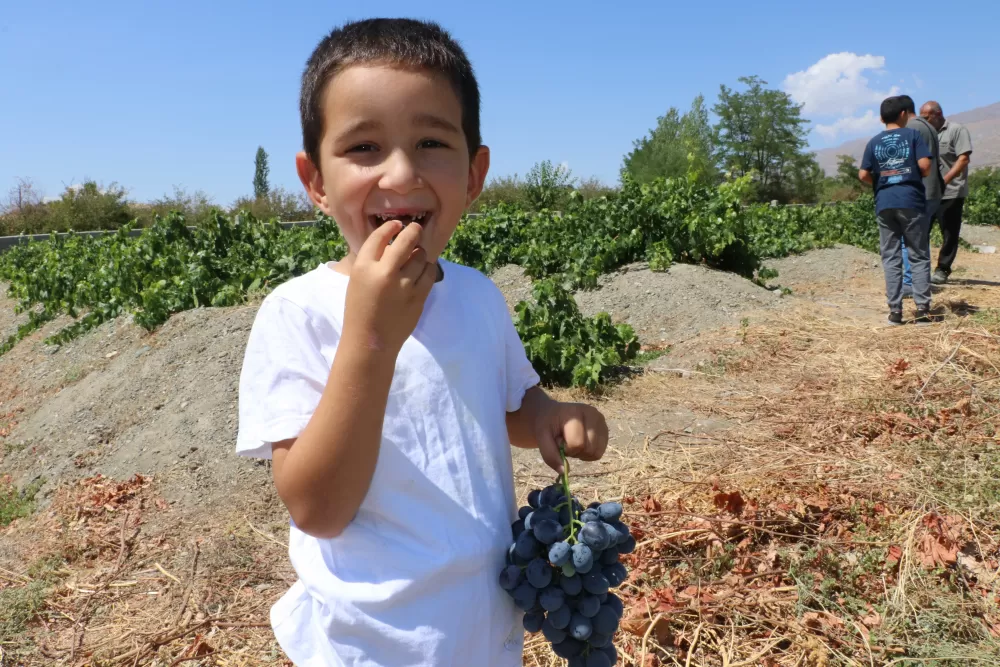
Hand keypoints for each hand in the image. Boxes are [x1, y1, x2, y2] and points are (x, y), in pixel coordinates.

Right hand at [342, 221, 438, 353]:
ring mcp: (404, 286)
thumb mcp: (357, 281)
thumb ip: (371, 262)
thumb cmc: (359, 311)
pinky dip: (427, 268)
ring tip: (417, 255)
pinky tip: (424, 268)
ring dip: (420, 253)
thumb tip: (391, 243)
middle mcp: (384, 273)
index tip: (397, 224)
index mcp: (363, 268)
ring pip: (420, 257)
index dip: (390, 227)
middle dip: (413, 231)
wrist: (370, 342)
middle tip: (417, 228)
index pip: (378, 237)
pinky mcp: (418, 297)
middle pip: (405, 241)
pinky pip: (429, 274)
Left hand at [535, 401, 608, 472]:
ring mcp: (601, 421)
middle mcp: (593, 414)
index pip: (578, 443)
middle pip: (589, 449)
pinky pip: (600, 452)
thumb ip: (550, 454)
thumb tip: (564, 472)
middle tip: (566, 441)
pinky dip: (589, 453)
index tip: (558, 440)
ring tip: (573, 442)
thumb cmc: (547, 424)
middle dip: (575, 452)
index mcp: (576, 412)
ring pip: (597, 452)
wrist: (553, 414)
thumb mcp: (541, 437)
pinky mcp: (605, 429)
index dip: (566, 449)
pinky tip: (581, 443)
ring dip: (582, 454)